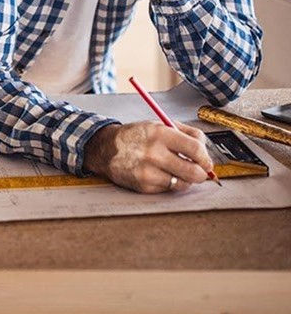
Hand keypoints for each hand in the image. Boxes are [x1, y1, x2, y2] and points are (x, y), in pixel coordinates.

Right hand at [84, 121, 213, 192]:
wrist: (106, 148)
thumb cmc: (135, 136)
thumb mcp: (157, 124)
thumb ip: (185, 132)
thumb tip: (206, 148)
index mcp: (159, 133)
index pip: (195, 149)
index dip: (206, 157)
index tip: (207, 161)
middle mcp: (154, 153)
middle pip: (194, 171)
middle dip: (202, 174)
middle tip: (200, 171)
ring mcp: (148, 171)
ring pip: (183, 183)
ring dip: (185, 179)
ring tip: (178, 171)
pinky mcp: (144, 185)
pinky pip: (169, 189)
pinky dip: (170, 183)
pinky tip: (161, 174)